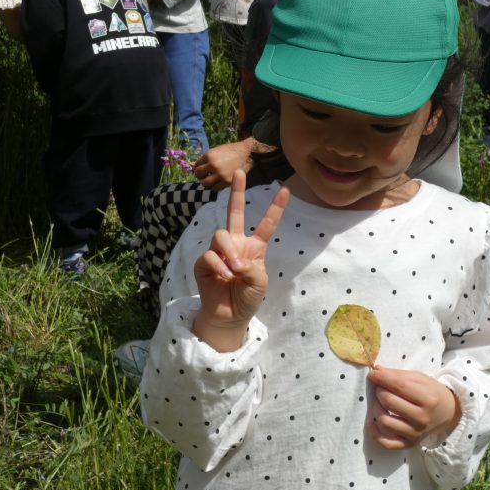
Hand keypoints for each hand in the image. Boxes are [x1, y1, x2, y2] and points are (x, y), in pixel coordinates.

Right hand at [191, 170, 288, 350]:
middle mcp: (235, 244)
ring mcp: (219, 251)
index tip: (286, 190)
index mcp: (254, 246)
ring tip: (235, 270)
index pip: (266, 224)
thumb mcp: (260, 282)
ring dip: (229, 252)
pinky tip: (224, 277)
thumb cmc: (248, 297)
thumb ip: (253, 267)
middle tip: (239, 172)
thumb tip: (234, 259)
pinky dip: (219, 266)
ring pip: (221, 234)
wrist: (229, 316)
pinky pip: (210, 255)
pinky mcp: (204, 262)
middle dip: (237, 192)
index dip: (275, 207)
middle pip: (234, 212)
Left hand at [193, 140, 254, 190]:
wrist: (246, 153)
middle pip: (198, 175)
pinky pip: (216, 188)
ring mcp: (220, 174)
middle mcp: (213, 165)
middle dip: (200, 176)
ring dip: (206, 183)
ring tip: (209, 181)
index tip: (201, 170)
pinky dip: (214, 187)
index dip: (197, 168)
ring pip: (206, 183)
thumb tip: (199, 167)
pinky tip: (217, 184)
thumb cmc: (231, 150)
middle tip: (203, 177)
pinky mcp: (227, 181)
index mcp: (209, 155)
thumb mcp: (216, 150)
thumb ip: (207, 158)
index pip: (196, 165)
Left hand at [367, 365, 460, 449]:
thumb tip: (376, 371)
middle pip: (389, 402)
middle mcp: (422, 419)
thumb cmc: (432, 393)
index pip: (399, 386)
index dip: (382, 377)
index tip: (373, 373)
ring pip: (384, 422)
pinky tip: (372, 422)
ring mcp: (415, 434)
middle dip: (379, 390)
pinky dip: (374, 433)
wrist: (448, 413)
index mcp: (428, 399)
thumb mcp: (420, 379)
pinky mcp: (409, 444)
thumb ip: (397, 375)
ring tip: (380, 402)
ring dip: (376, 408)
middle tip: (381, 387)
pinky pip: (385, 443)